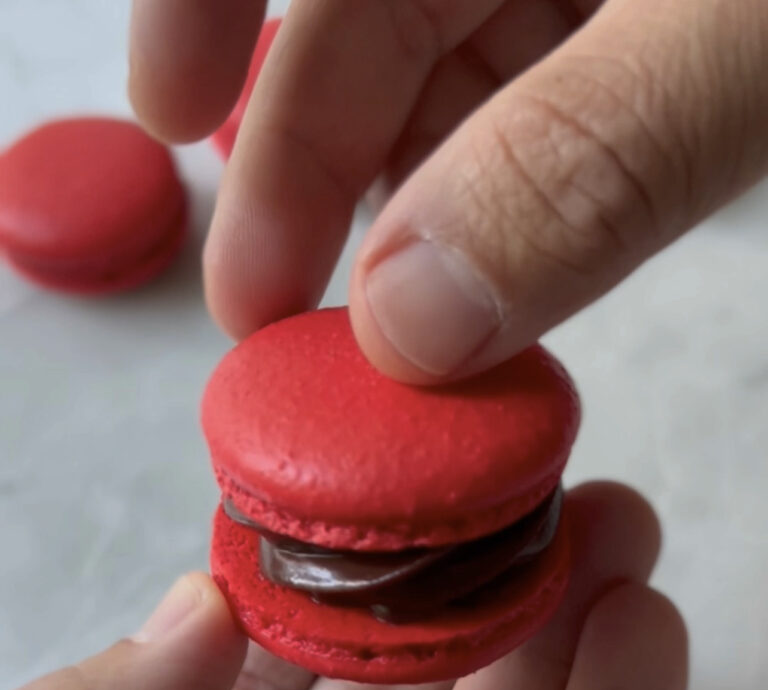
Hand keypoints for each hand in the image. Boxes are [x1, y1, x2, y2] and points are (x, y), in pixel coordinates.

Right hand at [129, 0, 767, 379]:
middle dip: (316, 147)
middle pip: (379, 1)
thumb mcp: (759, 31)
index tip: (163, 128)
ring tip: (380, 308)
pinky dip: (507, 178)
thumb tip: (415, 321)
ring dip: (412, 188)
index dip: (217, 5)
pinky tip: (484, 256)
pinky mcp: (667, 13)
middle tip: (273, 305)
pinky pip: (548, 84)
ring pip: (462, 57)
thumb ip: (594, 161)